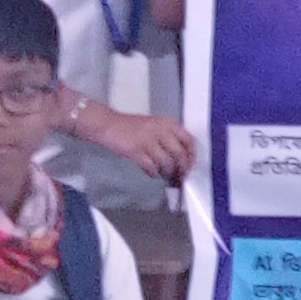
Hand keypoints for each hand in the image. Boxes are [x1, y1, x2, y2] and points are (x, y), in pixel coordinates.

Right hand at [69, 101, 197, 184]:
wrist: (108, 124)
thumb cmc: (131, 126)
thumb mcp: (155, 125)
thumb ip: (169, 137)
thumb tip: (183, 156)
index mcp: (167, 123)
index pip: (189, 139)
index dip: (192, 155)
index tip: (191, 165)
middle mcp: (160, 130)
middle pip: (180, 154)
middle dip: (182, 169)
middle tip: (180, 176)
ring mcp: (148, 141)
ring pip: (166, 163)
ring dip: (167, 172)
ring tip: (165, 175)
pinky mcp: (136, 151)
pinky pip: (151, 167)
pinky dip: (154, 173)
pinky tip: (152, 173)